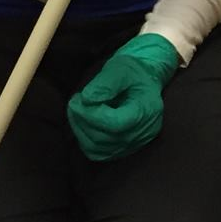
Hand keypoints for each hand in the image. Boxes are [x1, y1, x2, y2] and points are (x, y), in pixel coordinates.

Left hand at [67, 33, 180, 161]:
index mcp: (146, 111)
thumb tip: (86, 99)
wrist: (143, 83)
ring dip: (80, 129)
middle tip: (74, 100)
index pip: (116, 124)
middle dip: (82, 119)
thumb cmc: (132, 74)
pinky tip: (83, 122)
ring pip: (97, 148)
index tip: (80, 97)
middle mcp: (142, 133)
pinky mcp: (122, 150)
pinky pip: (97, 153)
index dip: (92, 114)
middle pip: (103, 137)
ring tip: (77, 109)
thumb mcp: (121, 68)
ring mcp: (133, 145)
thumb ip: (105, 83)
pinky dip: (84, 139)